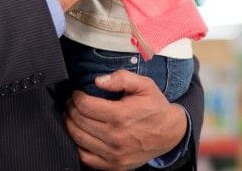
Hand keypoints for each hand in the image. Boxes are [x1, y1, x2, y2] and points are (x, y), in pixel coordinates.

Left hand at [65, 70, 187, 169]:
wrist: (171, 133)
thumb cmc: (155, 107)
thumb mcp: (144, 85)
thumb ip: (121, 78)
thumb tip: (98, 81)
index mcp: (121, 116)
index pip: (85, 106)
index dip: (76, 97)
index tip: (77, 93)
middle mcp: (116, 137)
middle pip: (79, 121)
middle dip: (71, 109)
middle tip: (72, 102)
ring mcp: (115, 154)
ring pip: (79, 139)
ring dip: (70, 125)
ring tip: (71, 115)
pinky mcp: (115, 165)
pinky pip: (86, 158)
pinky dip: (78, 145)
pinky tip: (79, 134)